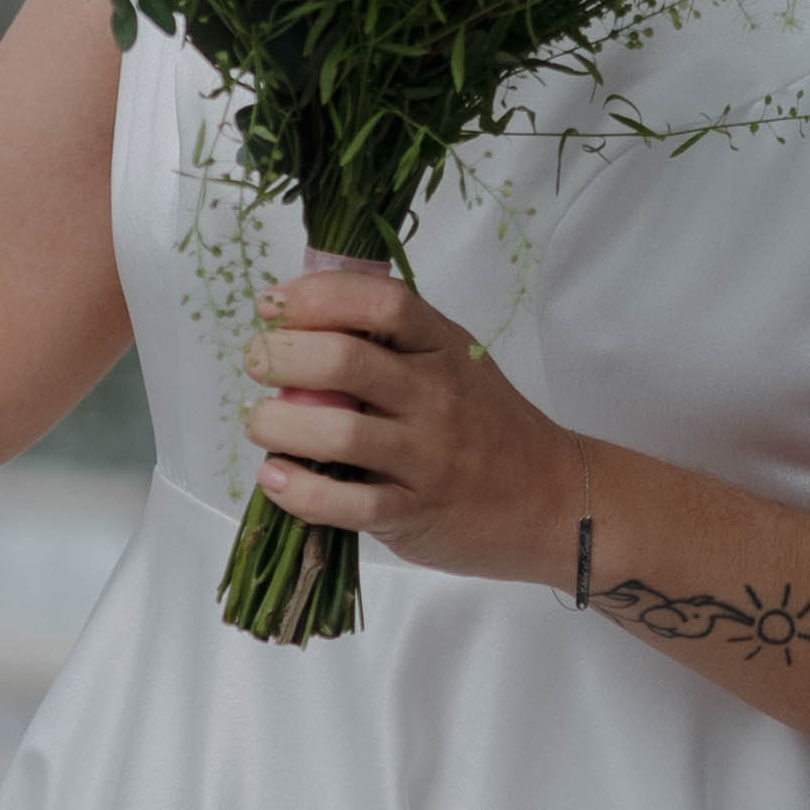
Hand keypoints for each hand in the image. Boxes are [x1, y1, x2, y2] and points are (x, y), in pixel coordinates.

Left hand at [243, 266, 573, 584]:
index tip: (272, 306)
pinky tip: (276, 478)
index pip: (380, 302)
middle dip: (282, 356)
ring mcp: (428, 457)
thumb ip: (393, 344)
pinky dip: (299, 491)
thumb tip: (299, 327)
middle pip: (347, 361)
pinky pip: (347, 503)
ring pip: (339, 433)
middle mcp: (436, 397)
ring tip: (260, 423)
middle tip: (256, 362)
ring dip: (280, 423)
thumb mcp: (455, 364)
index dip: (316, 296)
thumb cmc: (490, 426)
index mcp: (443, 348)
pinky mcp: (416, 513)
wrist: (553, 500)